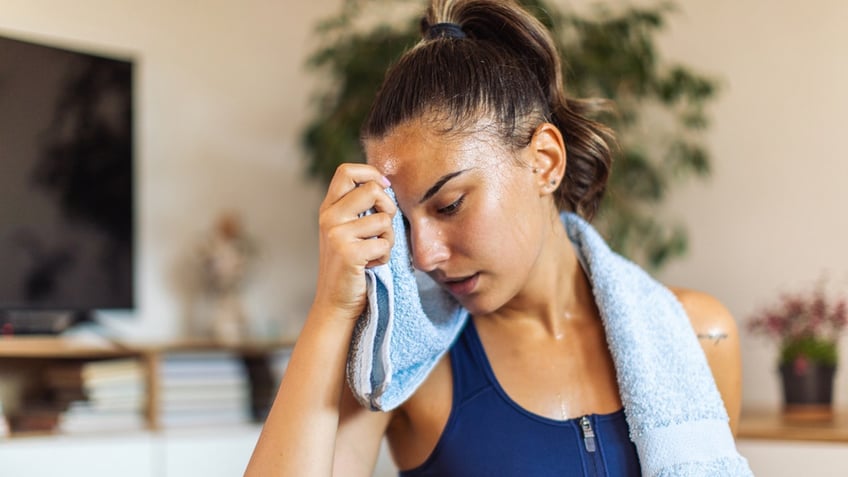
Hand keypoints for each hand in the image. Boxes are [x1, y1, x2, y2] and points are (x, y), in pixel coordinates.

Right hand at [312, 164, 395, 319]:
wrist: (336, 302)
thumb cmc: (351, 265)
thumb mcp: (349, 230)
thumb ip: (360, 207)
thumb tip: (385, 183)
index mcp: (329, 208)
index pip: (347, 171)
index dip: (371, 173)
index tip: (384, 187)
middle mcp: (329, 217)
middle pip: (372, 190)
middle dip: (388, 207)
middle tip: (383, 228)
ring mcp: (336, 234)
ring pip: (383, 220)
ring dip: (388, 238)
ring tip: (373, 253)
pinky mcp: (348, 253)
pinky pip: (384, 243)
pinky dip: (385, 256)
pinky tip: (371, 266)